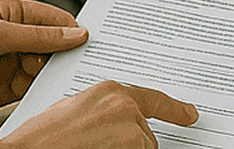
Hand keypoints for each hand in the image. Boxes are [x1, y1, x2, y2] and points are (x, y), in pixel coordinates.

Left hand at [0, 0, 87, 123]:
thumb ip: (36, 37)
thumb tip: (75, 34)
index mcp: (10, 12)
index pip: (52, 19)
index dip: (73, 29)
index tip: (95, 40)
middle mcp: (13, 37)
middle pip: (53, 45)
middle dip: (69, 53)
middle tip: (90, 62)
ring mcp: (9, 63)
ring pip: (46, 68)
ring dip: (58, 74)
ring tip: (73, 80)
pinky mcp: (5, 89)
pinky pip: (33, 88)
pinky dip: (45, 91)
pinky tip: (55, 94)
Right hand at [0, 80, 198, 148]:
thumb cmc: (43, 136)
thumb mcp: (75, 110)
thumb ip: (103, 110)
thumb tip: (118, 121)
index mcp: (110, 91)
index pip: (152, 99)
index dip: (175, 109)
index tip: (191, 114)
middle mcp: (125, 105)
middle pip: (145, 134)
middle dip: (130, 145)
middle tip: (96, 145)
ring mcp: (131, 129)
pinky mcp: (133, 147)